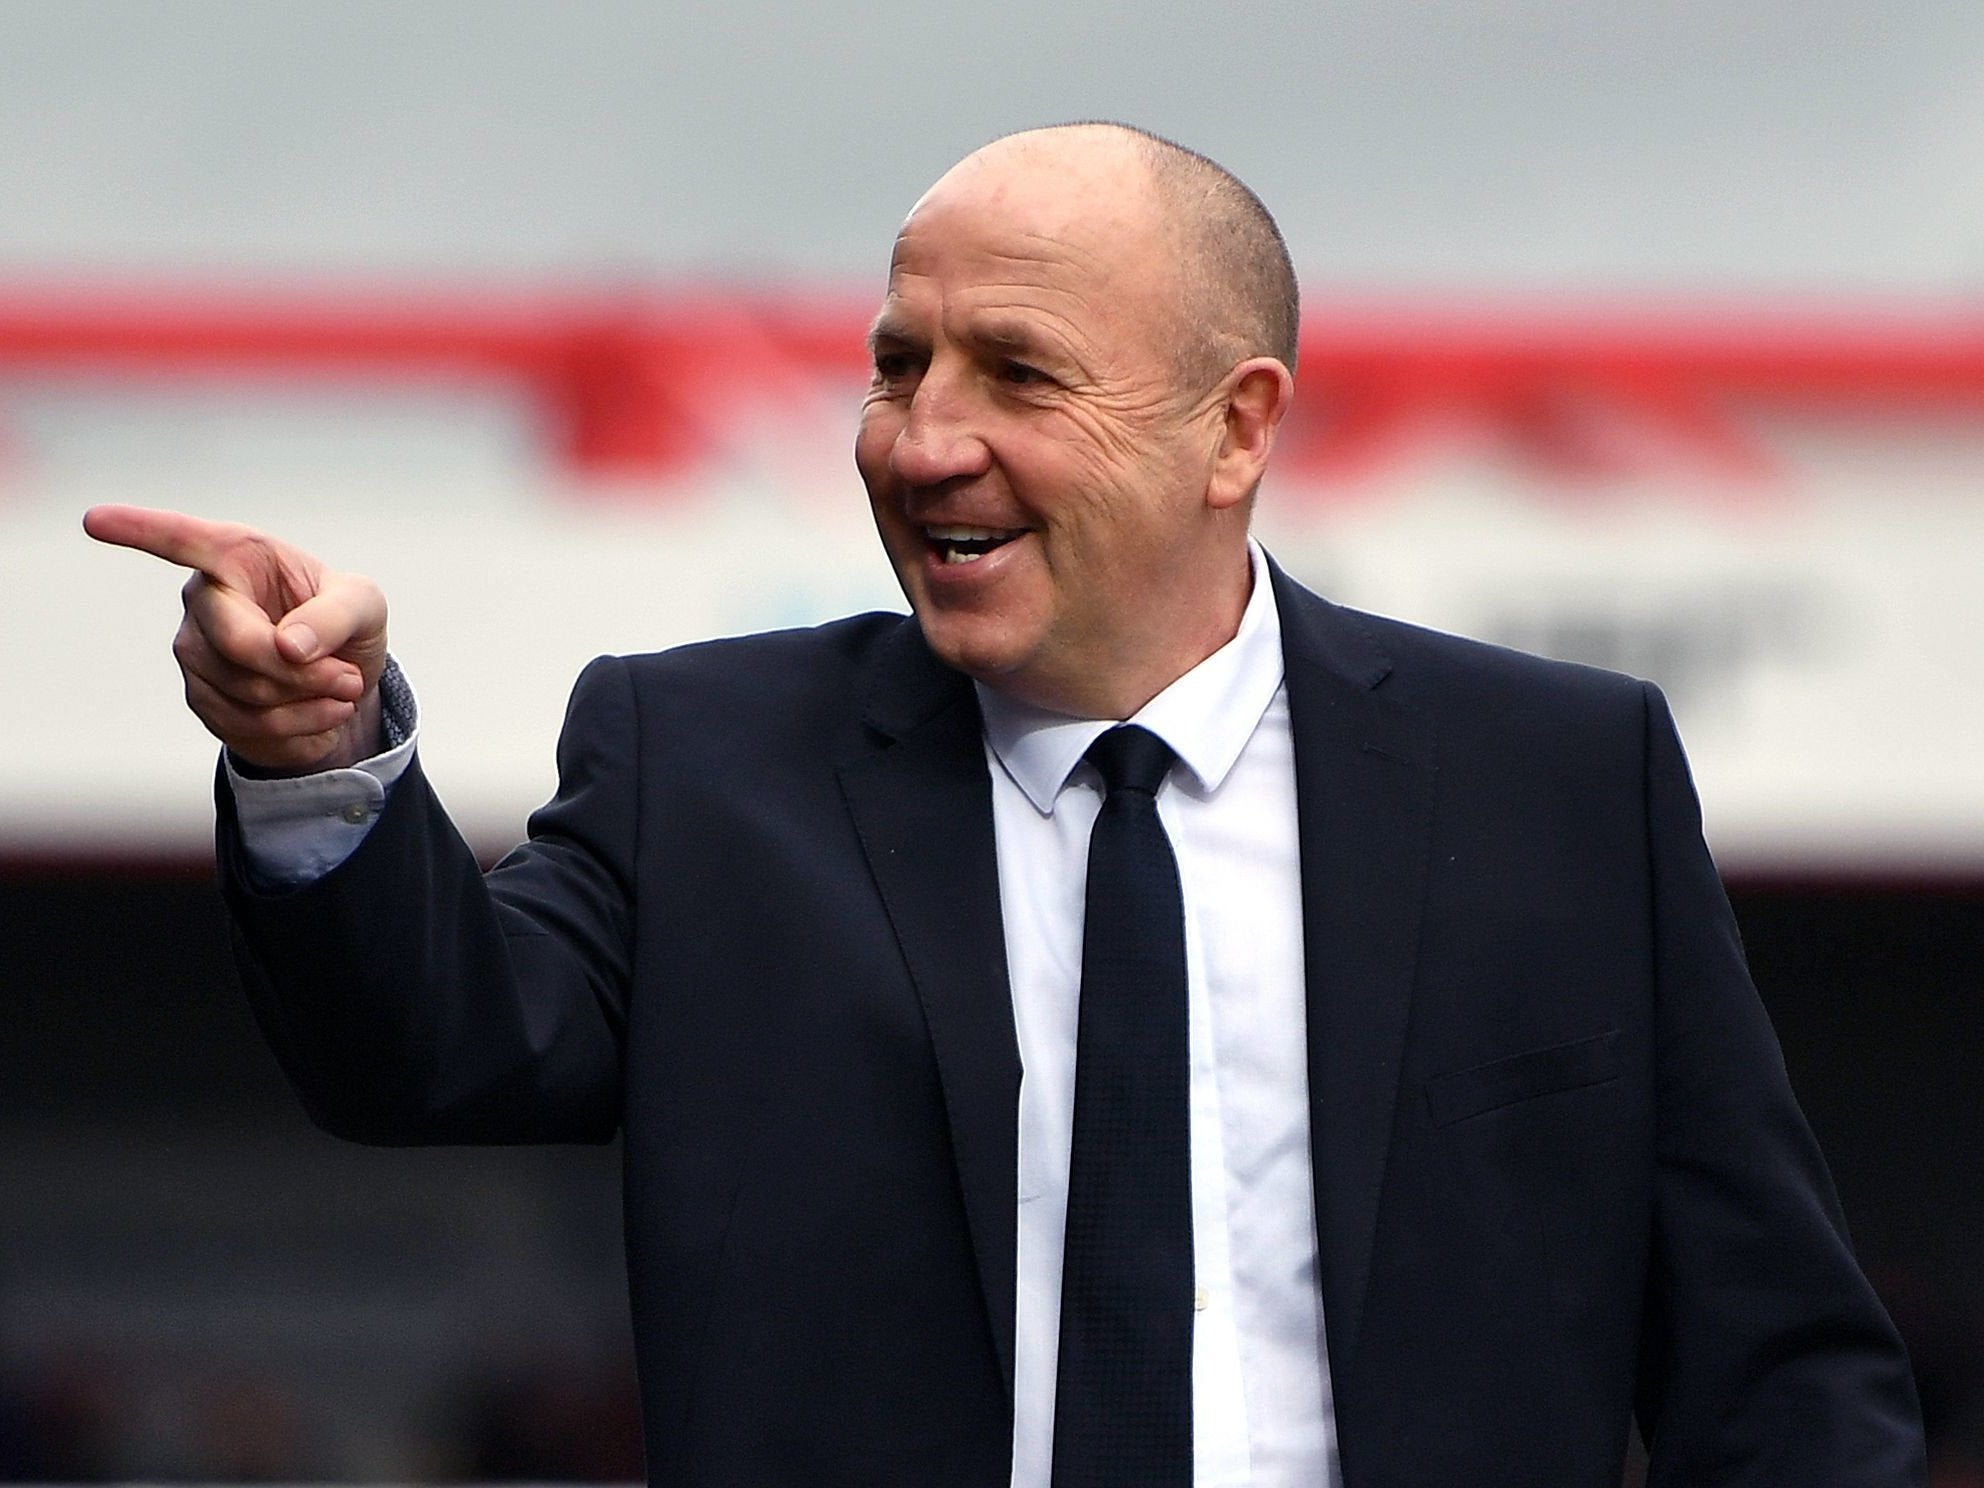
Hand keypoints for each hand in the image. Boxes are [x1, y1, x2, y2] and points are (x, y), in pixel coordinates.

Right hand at [84, 505, 389, 772]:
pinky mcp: (202, 699)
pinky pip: (250, 726)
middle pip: (239, 645)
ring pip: (248, 692)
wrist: (342, 680)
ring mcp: (195, 653)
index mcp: (237, 556)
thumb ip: (336, 615)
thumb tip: (289, 646)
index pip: (182, 539)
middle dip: (304, 671)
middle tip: (351, 678)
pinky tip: (323, 712)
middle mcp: (203, 601)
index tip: (94, 520)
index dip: (138, 530)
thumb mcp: (364, 604)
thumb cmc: (344, 620)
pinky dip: (303, 727)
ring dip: (310, 701)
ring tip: (342, 690)